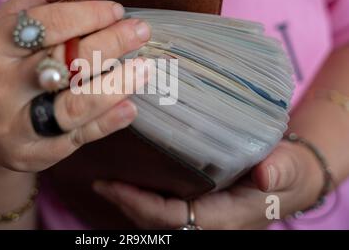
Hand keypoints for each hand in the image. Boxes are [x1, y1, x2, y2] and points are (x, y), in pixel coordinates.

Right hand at [0, 0, 151, 173]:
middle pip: (66, 63)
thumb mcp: (3, 28)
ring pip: (75, 106)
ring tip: (144, 69)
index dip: (88, 15)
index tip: (116, 10)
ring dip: (116, 86)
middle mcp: (0, 89)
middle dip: (111, 43)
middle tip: (140, 31)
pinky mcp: (33, 154)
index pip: (46, 24)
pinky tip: (129, 108)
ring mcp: (16, 126)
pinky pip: (77, 138)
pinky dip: (107, 122)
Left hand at [92, 140, 323, 228]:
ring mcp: (203, 218)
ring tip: (107, 184)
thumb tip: (265, 174)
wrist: (291, 181)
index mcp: (225, 216)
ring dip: (131, 205)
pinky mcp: (199, 208)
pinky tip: (130, 184)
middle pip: (157, 223)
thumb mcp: (288, 168)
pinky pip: (166, 212)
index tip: (113, 185)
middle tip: (100, 183)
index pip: (173, 217)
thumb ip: (279, 171)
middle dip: (126, 205)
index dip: (140, 204)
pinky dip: (144, 201)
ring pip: (158, 221)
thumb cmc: (288, 173)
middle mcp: (208, 223)